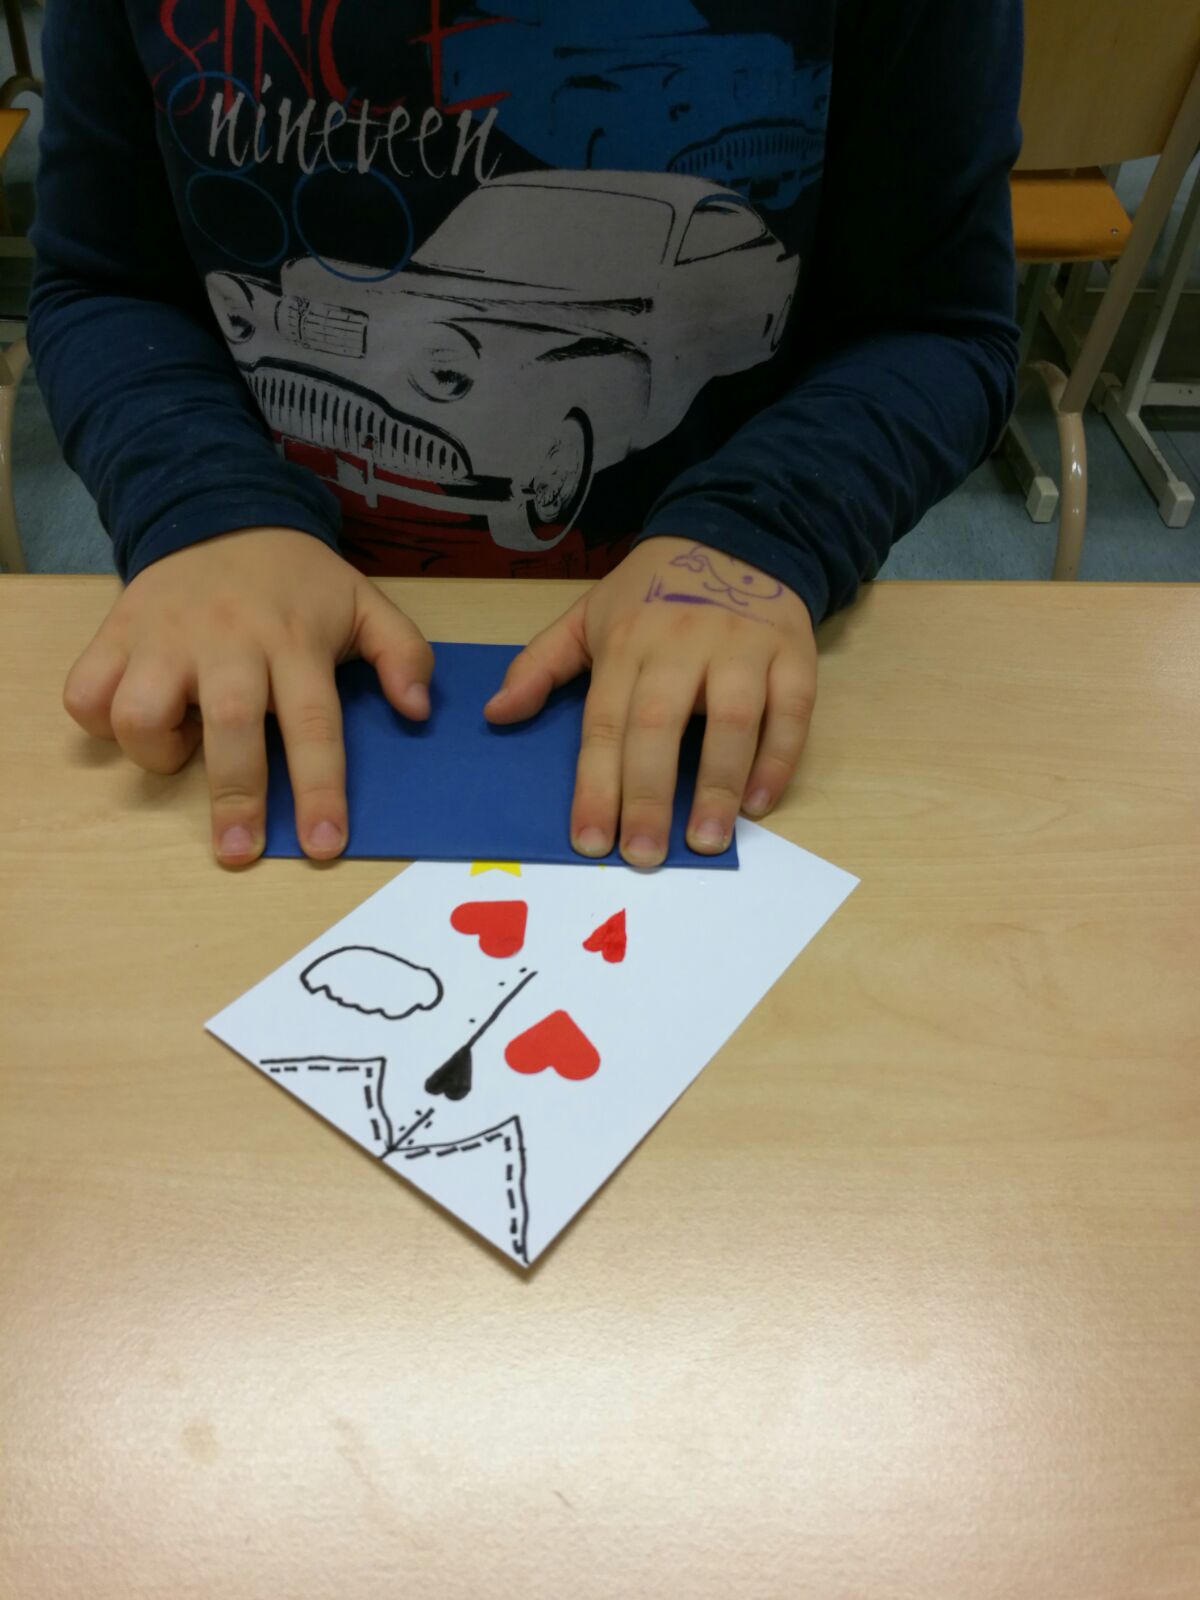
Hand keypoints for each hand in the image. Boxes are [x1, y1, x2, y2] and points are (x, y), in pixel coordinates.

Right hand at [64, 528, 432, 865]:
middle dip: (235, 796)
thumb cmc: (296, 581)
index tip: (324, 843)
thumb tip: (418, 710)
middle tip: (239, 851)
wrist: (220, 511)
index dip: (319, 789)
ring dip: (155, 751)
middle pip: (229, 726)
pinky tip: (137, 718)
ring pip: (140, 712)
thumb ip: (402, 652)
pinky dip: (100, 721)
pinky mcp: (115, 632)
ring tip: (183, 747)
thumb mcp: (363, 603)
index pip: (313, 723)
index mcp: (295, 640)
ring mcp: (164, 636)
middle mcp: (228, 640)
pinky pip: (86, 693)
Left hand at [485, 537, 816, 865]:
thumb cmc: (654, 592)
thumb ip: (541, 665)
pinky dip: (778, 760)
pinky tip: (758, 805)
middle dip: (649, 796)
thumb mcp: (588, 614)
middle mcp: (683, 644)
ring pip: (733, 721)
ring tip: (707, 842)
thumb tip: (496, 714)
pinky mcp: (793, 653)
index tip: (590, 841)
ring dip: (719, 786)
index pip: (605, 723)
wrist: (738, 536)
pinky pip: (791, 711)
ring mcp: (743, 647)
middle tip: (643, 856)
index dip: (596, 786)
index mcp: (627, 642)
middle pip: (661, 726)